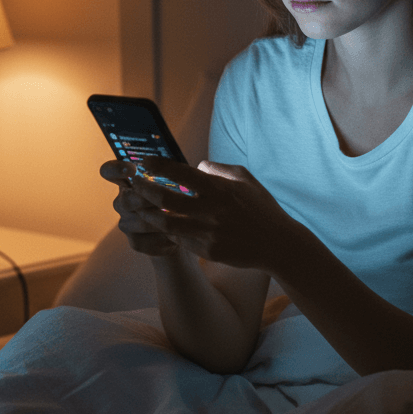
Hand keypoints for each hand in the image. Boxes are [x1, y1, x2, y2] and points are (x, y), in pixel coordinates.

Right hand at [99, 160, 179, 255]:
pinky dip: (164, 239)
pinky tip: (177, 237)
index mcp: (129, 180)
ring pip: (140, 222)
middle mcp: (123, 201)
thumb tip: (182, 166)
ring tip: (182, 220)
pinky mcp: (136, 242)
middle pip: (126, 199)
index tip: (131, 169)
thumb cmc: (183, 197)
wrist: (188, 230)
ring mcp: (126, 223)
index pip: (110, 171)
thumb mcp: (179, 181)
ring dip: (162, 221)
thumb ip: (172, 173)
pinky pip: (147, 241)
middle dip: (148, 200)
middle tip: (169, 202)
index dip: (116, 169)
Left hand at [126, 157, 295, 270]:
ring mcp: (209, 233)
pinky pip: (180, 241)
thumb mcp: (245, 179)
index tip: (144, 162)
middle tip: (134, 185)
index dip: (158, 166)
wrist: (278, 244)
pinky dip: (167, 233)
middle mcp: (212, 210)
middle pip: (165, 199)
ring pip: (166, 224)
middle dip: (144, 190)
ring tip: (140, 209)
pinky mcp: (208, 251)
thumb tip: (196, 165)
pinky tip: (160, 227)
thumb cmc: (261, 207)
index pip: (181, 173)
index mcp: (219, 188)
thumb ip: (219, 169)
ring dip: (149, 215)